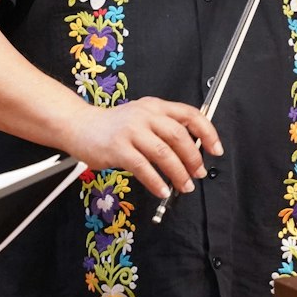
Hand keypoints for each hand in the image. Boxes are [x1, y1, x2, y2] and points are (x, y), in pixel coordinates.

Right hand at [67, 96, 223, 198]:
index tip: (215, 150)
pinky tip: (162, 190)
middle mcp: (145, 115)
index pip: (190, 114)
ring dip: (178, 173)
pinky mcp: (117, 148)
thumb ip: (165, 129)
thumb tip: (192, 153)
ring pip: (164, 153)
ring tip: (184, 186)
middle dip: (193, 158)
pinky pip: (143, 167)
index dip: (207, 132)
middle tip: (198, 174)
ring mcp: (131, 131)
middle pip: (179, 136)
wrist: (81, 126)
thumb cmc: (115, 126)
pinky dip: (156, 181)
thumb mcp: (143, 118)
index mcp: (155, 106)